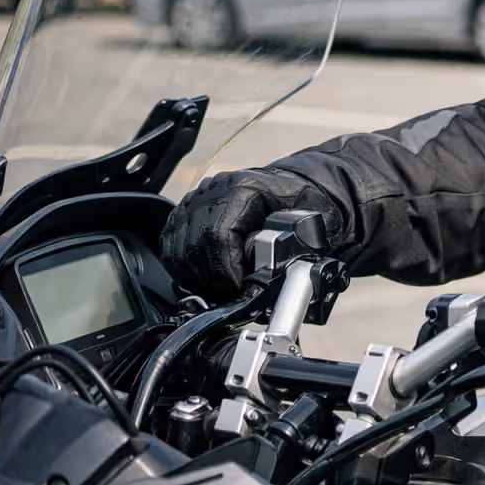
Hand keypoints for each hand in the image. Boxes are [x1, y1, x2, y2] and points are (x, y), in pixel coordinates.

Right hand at [161, 168, 344, 301]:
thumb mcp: (313, 224)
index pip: (217, 234)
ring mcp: (198, 199)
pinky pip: (171, 242)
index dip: (225, 269)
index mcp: (245, 188)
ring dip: (195, 276)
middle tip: (231, 296)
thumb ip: (293, 248)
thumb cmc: (308, 205)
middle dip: (211, 278)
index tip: (239, 288)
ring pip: (178, 245)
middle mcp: (215, 190)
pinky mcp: (189, 211)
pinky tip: (204, 278)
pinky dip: (184, 267)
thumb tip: (268, 275)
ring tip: (220, 290)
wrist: (299, 190)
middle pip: (193, 243)